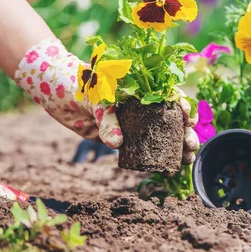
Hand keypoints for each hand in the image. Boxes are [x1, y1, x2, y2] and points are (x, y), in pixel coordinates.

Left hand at [14, 38, 199, 162]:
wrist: (58, 93)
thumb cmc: (81, 84)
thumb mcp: (96, 98)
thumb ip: (107, 119)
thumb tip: (117, 143)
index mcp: (141, 88)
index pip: (169, 95)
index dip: (182, 106)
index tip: (188, 118)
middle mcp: (141, 105)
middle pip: (170, 119)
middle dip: (185, 132)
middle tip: (192, 145)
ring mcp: (132, 122)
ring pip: (160, 135)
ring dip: (175, 147)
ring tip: (186, 160)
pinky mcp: (120, 137)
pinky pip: (141, 148)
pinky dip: (155, 158)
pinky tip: (167, 167)